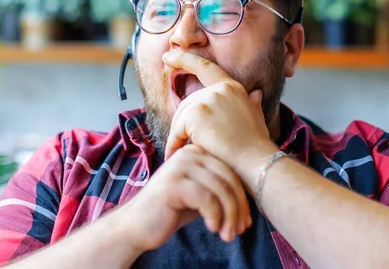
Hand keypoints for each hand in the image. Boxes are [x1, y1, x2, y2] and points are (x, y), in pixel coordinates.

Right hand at [119, 144, 251, 254]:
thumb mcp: (200, 196)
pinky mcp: (173, 183)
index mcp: (197, 152)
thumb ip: (220, 190)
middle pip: (228, 179)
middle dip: (238, 208)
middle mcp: (189, 154)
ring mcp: (179, 166)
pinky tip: (213, 229)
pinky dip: (214, 216)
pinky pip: (206, 199)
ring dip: (229, 216)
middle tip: (240, 230)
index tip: (246, 221)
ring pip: (220, 190)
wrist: (137, 225)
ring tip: (228, 235)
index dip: (242, 198)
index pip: (231, 171)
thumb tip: (251, 202)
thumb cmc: (171, 211)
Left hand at [163, 50, 277, 170]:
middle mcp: (220, 89)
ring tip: (183, 152)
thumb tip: (256, 93)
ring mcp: (208, 99)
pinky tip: (177, 155)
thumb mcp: (257, 120)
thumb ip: (251, 105)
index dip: (184, 59)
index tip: (168, 56)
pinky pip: (176, 130)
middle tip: (185, 144)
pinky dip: (174, 144)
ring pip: (180, 117)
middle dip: (184, 124)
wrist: (257, 163)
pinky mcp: (196, 114)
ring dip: (179, 136)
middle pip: (188, 103)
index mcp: (233, 88)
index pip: (205, 67)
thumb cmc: (257, 147)